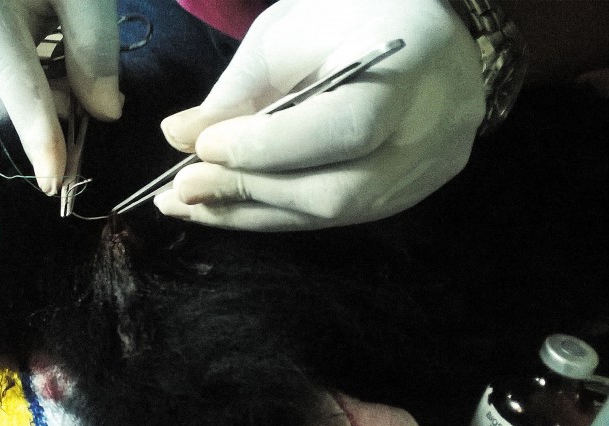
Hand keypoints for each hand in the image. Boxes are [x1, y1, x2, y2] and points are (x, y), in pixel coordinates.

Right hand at [0, 0, 121, 194]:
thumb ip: (96, 51)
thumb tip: (104, 114)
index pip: (18, 95)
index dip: (41, 141)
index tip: (57, 181)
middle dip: (42, 118)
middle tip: (82, 97)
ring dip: (25, 99)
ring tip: (56, 61)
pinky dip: (8, 81)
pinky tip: (31, 51)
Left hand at [154, 0, 485, 230]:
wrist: (434, 30)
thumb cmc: (354, 16)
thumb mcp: (289, 33)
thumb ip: (239, 91)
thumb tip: (179, 138)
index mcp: (412, 69)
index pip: (344, 130)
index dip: (267, 147)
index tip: (200, 148)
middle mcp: (429, 134)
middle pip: (335, 190)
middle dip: (248, 192)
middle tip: (178, 191)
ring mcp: (423, 174)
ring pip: (330, 215)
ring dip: (248, 213)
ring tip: (187, 205)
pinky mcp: (407, 196)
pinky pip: (334, 217)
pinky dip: (273, 214)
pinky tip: (226, 207)